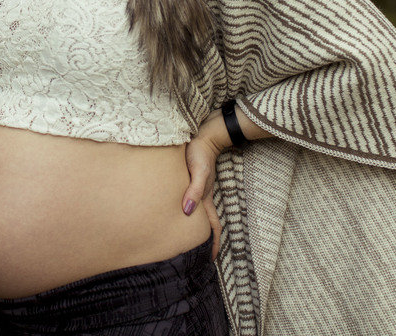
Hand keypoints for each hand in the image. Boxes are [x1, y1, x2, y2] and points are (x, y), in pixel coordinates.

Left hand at [181, 119, 226, 259]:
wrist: (203, 135)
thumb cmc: (200, 152)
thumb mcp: (198, 171)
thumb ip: (194, 190)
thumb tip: (187, 212)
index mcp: (206, 198)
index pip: (213, 227)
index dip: (214, 244)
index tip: (211, 261)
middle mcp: (203, 197)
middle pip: (207, 225)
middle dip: (205, 242)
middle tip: (197, 256)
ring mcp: (198, 190)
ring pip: (198, 215)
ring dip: (197, 229)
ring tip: (188, 242)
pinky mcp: (192, 182)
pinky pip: (192, 202)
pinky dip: (189, 213)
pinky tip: (180, 214)